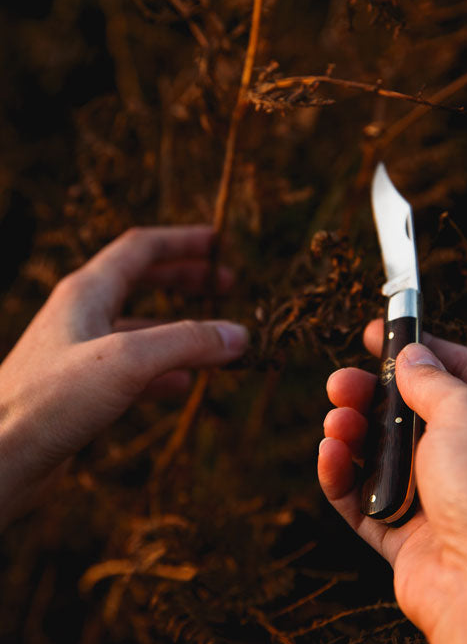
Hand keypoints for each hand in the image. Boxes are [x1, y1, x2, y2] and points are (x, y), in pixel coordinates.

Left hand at [0, 226, 247, 528]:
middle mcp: (80, 316)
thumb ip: (186, 342)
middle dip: (184, 280)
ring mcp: (78, 354)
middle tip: (226, 286)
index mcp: (86, 292)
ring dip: (179, 330)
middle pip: (139, 282)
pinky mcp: (78, 393)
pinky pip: (130, 371)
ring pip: (138, 331)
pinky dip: (162, 371)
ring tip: (216, 342)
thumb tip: (239, 334)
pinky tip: (182, 385)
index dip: (182, 242)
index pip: (140, 249)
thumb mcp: (128, 361)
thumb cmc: (50, 402)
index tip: (219, 243)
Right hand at [319, 323, 466, 643]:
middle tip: (340, 382)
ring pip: (384, 456)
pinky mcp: (409, 539)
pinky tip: (330, 456)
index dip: (421, 348)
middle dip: (373, 394)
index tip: (377, 332)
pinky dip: (344, 478)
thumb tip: (412, 355)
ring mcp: (444, 502)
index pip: (464, 371)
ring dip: (354, 434)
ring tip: (336, 421)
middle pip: (413, 414)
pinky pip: (366, 501)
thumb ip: (432, 379)